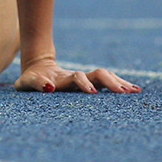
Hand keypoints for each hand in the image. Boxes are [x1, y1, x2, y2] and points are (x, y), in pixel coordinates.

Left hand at [15, 60, 139, 93]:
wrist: (38, 68)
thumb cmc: (32, 80)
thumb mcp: (27, 82)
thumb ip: (36, 83)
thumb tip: (49, 87)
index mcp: (63, 79)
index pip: (77, 78)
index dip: (84, 83)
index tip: (92, 92)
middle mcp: (77, 77)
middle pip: (97, 74)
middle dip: (110, 82)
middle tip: (123, 93)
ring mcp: (85, 79)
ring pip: (105, 76)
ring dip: (119, 83)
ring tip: (134, 91)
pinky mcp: (89, 83)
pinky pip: (107, 82)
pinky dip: (120, 85)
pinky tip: (134, 90)